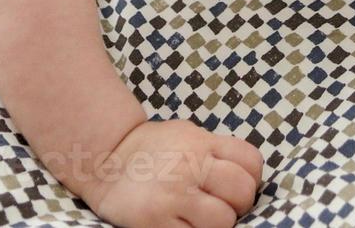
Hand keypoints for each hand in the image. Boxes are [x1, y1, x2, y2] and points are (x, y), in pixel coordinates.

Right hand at [83, 118, 263, 227]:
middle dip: (237, 205)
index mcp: (201, 142)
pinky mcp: (155, 222)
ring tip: (198, 220)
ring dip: (216, 225)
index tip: (233, 188)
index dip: (249, 179)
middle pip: (242, 192)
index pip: (251, 162)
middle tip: (219, 207)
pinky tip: (181, 226)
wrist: (104, 162)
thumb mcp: (186, 135)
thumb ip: (215, 152)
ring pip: (223, 221)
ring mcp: (173, 195)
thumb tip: (246, 178)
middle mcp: (190, 165)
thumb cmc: (152, 151)